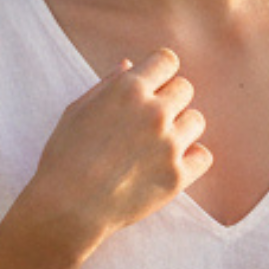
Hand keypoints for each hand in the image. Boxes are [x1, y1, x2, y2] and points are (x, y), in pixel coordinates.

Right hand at [21, 46, 211, 255]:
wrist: (68, 207)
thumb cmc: (64, 158)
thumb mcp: (77, 111)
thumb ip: (107, 85)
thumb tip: (130, 66)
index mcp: (129, 89)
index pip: (167, 61)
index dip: (160, 73)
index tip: (153, 88)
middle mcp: (154, 112)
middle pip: (185, 89)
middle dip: (170, 101)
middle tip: (150, 123)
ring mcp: (168, 145)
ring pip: (196, 121)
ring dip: (182, 129)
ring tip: (160, 146)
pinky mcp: (177, 177)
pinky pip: (203, 157)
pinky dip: (192, 160)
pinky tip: (172, 165)